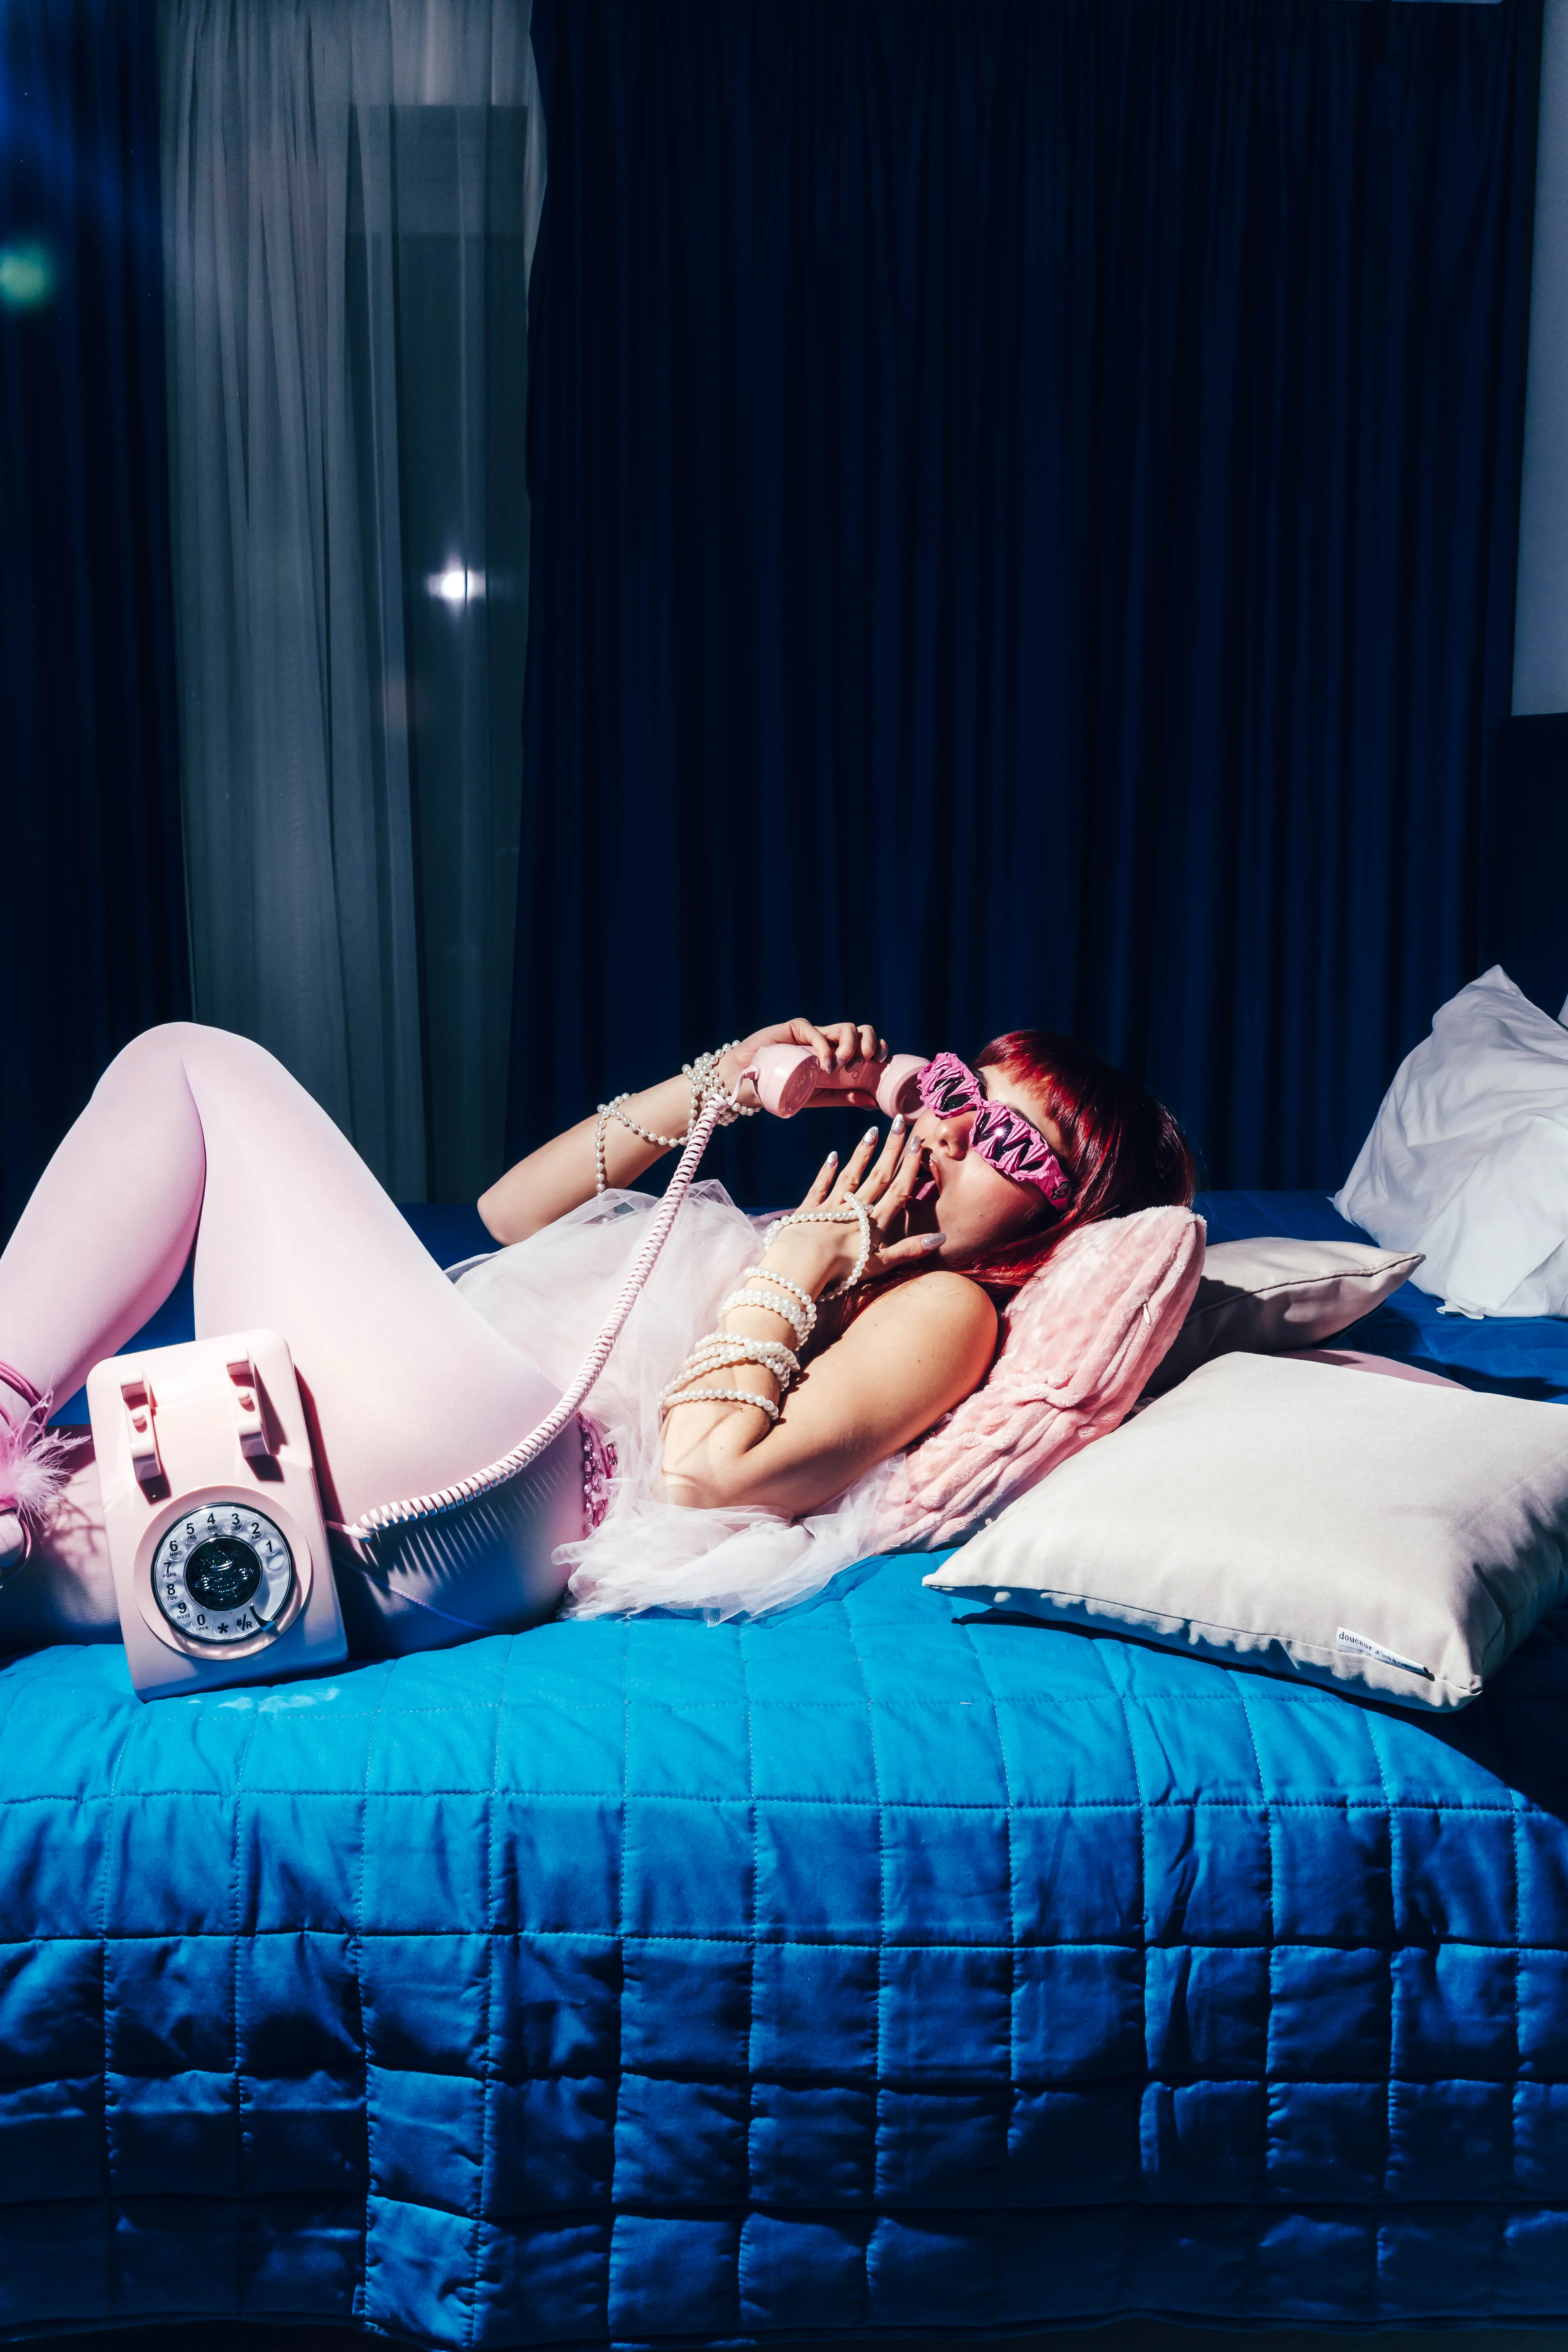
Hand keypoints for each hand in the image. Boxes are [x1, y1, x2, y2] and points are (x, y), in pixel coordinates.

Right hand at [719, 1018, 888, 1110]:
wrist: (746, 1084)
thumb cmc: (782, 1089)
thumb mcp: (818, 1097)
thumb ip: (843, 1098)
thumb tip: (873, 1103)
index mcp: (839, 1056)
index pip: (866, 1044)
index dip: (879, 1048)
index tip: (882, 1062)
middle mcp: (830, 1042)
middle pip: (861, 1031)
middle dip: (870, 1043)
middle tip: (866, 1061)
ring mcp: (814, 1034)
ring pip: (845, 1027)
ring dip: (851, 1045)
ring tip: (844, 1065)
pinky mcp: (795, 1029)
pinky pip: (816, 1031)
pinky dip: (825, 1047)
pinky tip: (826, 1064)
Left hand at [764, 1119, 943, 1294]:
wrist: (802, 1266)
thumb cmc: (842, 1271)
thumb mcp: (879, 1265)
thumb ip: (909, 1250)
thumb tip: (941, 1237)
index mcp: (874, 1224)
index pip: (897, 1190)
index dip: (909, 1166)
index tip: (917, 1143)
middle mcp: (855, 1209)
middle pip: (878, 1175)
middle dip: (891, 1149)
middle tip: (900, 1122)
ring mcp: (831, 1206)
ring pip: (851, 1175)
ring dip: (863, 1153)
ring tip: (873, 1131)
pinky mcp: (809, 1209)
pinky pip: (820, 1186)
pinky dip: (827, 1170)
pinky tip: (833, 1155)